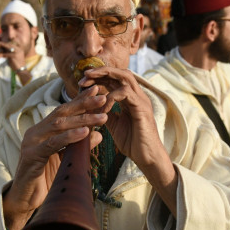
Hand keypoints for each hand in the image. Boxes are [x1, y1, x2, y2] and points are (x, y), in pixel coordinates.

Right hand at [3, 87, 107, 229]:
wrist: (25, 199)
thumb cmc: (45, 179)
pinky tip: (84, 133)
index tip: (98, 91)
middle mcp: (36, 131)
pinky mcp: (31, 155)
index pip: (64, 111)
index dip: (81, 100)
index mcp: (44, 130)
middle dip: (84, 104)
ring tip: (101, 118)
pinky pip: (52, 143)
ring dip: (82, 120)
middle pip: (62, 112)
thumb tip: (99, 135)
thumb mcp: (66, 160)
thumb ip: (80, 146)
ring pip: (59, 125)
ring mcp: (32, 142)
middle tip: (103, 98)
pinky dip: (69, 137)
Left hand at [79, 66, 177, 209]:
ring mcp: (141, 100)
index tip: (83, 81)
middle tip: (84, 75)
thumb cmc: (132, 142)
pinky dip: (110, 98)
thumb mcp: (114, 124)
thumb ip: (105, 112)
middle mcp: (138, 95)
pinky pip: (125, 93)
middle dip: (101, 71)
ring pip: (125, 77)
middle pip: (120, 72)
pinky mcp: (142, 108)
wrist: (147, 157)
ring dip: (104, 78)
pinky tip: (101, 109)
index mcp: (131, 98)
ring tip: (89, 86)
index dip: (99, 77)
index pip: (115, 79)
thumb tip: (91, 105)